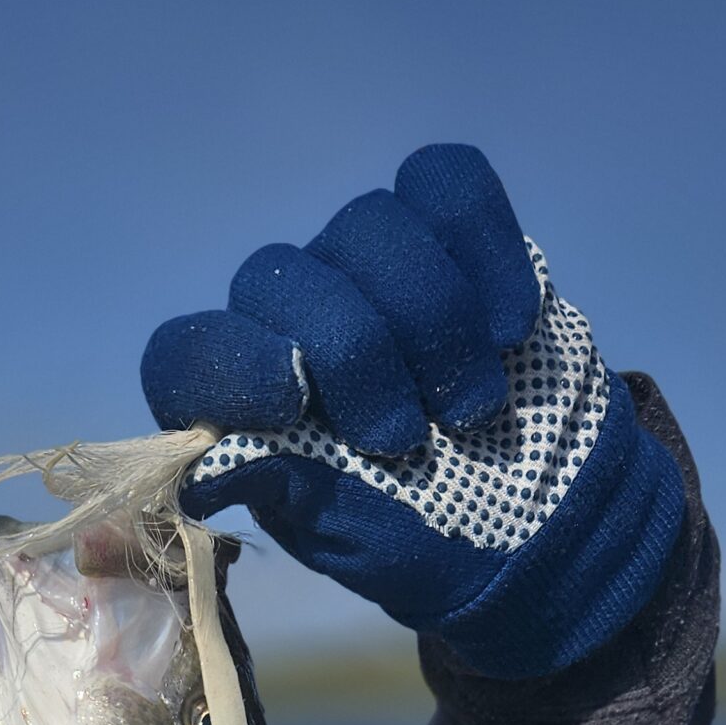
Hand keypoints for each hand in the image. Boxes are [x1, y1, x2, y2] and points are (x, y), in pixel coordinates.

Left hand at [141, 144, 684, 678]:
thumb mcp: (352, 540)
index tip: (294, 402)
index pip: (183, 355)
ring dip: (434, 318)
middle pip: (279, 273)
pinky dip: (486, 247)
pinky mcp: (446, 231)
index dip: (229, 363)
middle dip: (358, 354)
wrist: (543, 520)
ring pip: (368, 223)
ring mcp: (366, 267)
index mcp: (246, 404)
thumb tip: (207, 473)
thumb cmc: (429, 539)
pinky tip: (510, 324)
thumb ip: (286, 493)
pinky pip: (446, 183)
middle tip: (411, 438)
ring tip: (475, 405)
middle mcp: (291, 319)